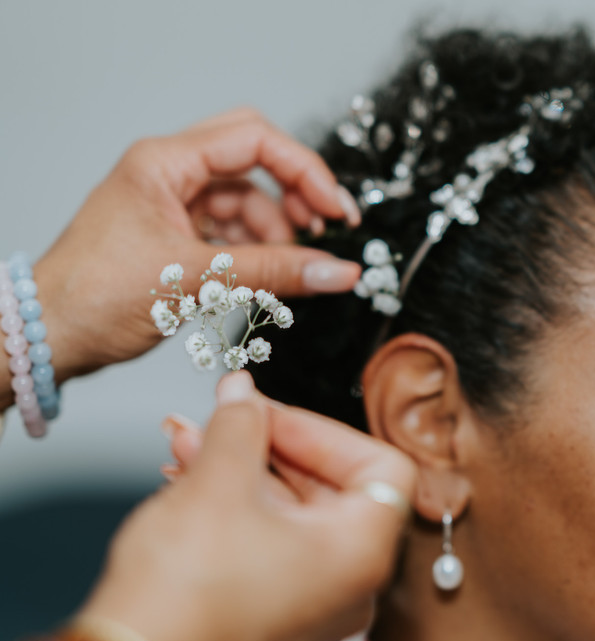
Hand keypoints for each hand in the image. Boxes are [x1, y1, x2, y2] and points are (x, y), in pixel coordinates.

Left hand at [32, 108, 361, 382]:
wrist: (49, 338)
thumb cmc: (92, 299)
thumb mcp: (196, 281)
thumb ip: (275, 272)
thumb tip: (337, 271)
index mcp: (164, 162)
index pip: (255, 140)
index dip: (305, 171)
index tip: (336, 210)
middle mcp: (170, 174)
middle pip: (254, 160)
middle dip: (296, 192)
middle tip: (328, 227)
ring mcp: (173, 203)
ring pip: (248, 200)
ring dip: (278, 231)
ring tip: (293, 267)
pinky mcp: (177, 234)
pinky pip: (233, 229)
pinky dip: (257, 250)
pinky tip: (269, 275)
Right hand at [78, 372, 416, 640]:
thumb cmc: (182, 601)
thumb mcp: (217, 483)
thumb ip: (240, 424)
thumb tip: (244, 393)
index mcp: (361, 553)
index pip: (381, 466)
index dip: (324, 430)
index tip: (271, 413)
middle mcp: (349, 586)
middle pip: (330, 486)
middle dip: (269, 443)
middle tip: (228, 415)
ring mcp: (311, 604)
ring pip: (289, 513)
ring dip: (242, 468)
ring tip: (191, 440)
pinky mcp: (271, 614)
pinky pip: (267, 543)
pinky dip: (234, 506)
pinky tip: (187, 477)